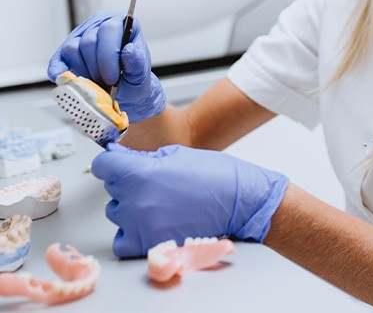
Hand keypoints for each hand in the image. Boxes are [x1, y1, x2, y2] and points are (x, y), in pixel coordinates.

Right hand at [47, 11, 164, 122]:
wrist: (124, 90)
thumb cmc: (133, 78)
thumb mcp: (141, 73)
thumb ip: (137, 61)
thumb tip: (128, 50)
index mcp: (121, 23)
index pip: (109, 29)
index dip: (108, 56)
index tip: (112, 78)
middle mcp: (98, 25)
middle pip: (88, 42)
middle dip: (96, 68)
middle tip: (105, 83)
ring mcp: (79, 37)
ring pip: (72, 50)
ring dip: (83, 72)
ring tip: (97, 83)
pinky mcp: (64, 53)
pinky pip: (57, 61)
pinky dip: (62, 74)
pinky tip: (71, 83)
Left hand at [91, 143, 288, 257]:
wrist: (241, 202)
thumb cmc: (216, 175)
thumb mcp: (178, 154)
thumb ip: (146, 159)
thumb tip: (124, 160)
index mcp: (142, 173)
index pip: (104, 165)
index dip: (112, 162)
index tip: (117, 163)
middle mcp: (137, 201)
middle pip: (111, 189)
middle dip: (127, 183)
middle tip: (152, 182)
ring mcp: (142, 225)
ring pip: (116, 213)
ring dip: (131, 207)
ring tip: (157, 203)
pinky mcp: (150, 245)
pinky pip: (122, 241)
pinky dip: (131, 234)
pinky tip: (149, 223)